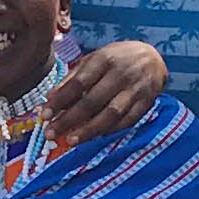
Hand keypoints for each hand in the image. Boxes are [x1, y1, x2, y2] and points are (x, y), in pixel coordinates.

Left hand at [45, 39, 166, 141]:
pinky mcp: (146, 103)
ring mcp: (135, 89)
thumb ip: (72, 78)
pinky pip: (126, 121)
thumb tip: (50, 98)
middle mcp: (121, 74)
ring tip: (71, 141)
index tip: (44, 115)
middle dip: (69, 119)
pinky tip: (94, 136)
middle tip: (51, 133)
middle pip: (92, 101)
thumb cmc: (116, 58)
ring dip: (89, 130)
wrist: (153, 58)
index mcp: (104, 59)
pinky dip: (109, 130)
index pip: (78, 83)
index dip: (60, 100)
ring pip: (111, 114)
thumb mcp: (93, 59)